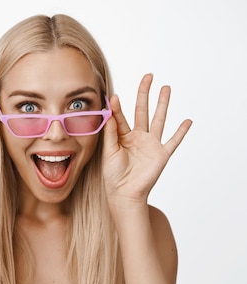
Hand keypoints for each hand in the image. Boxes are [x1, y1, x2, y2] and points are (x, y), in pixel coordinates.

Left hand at [102, 74, 191, 204]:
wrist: (124, 193)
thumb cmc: (113, 175)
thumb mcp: (108, 152)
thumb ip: (110, 133)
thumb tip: (108, 113)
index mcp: (122, 137)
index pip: (120, 117)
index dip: (117, 107)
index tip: (114, 97)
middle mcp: (138, 137)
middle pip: (142, 111)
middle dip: (145, 94)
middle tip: (148, 76)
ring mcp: (151, 144)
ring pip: (159, 119)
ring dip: (163, 104)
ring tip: (166, 88)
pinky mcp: (161, 154)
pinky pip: (173, 140)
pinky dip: (181, 131)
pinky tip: (188, 120)